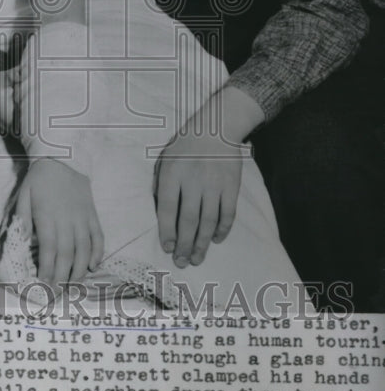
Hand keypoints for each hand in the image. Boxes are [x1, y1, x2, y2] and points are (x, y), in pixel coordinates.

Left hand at [16, 158, 103, 286]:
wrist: (62, 158)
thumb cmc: (39, 179)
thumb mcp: (24, 196)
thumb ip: (23, 219)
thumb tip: (26, 242)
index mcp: (48, 217)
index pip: (49, 250)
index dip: (48, 269)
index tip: (44, 284)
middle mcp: (67, 220)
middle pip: (67, 254)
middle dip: (62, 276)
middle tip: (57, 292)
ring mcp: (82, 217)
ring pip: (85, 249)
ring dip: (80, 269)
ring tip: (73, 284)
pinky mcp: (93, 213)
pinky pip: (98, 236)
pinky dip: (98, 252)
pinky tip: (93, 265)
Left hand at [154, 129, 246, 268]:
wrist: (216, 128)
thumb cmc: (184, 147)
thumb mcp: (164, 160)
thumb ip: (160, 185)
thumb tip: (159, 214)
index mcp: (172, 174)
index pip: (166, 208)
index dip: (166, 231)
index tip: (167, 248)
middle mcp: (193, 181)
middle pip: (188, 220)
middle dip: (184, 245)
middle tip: (181, 262)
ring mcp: (215, 185)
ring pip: (208, 221)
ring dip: (202, 243)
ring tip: (196, 259)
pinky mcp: (232, 187)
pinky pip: (227, 214)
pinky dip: (222, 230)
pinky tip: (214, 240)